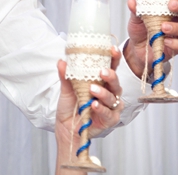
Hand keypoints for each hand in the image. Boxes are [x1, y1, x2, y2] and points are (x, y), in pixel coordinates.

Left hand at [55, 47, 123, 170]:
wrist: (66, 128)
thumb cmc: (70, 106)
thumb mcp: (66, 89)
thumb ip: (65, 76)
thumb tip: (62, 61)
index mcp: (101, 81)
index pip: (111, 67)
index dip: (113, 57)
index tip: (111, 49)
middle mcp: (109, 92)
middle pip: (116, 81)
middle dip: (111, 75)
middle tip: (102, 71)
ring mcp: (111, 106)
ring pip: (113, 97)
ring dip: (103, 93)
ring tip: (92, 90)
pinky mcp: (109, 120)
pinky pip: (109, 113)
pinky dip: (101, 108)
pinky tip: (94, 104)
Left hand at [124, 0, 177, 76]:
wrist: (137, 49)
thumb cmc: (140, 28)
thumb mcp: (135, 17)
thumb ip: (135, 9)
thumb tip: (132, 0)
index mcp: (170, 6)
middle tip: (171, 4)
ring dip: (177, 26)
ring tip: (163, 27)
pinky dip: (177, 43)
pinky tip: (166, 41)